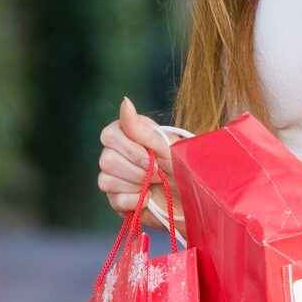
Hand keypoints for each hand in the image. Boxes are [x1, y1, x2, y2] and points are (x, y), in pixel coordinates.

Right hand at [98, 98, 181, 231]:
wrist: (195, 197)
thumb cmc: (182, 166)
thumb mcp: (164, 145)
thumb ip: (140, 127)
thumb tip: (124, 100)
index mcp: (126, 135)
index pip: (108, 136)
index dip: (129, 150)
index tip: (152, 156)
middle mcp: (116, 154)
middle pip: (106, 160)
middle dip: (137, 170)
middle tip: (159, 173)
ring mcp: (114, 178)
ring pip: (106, 180)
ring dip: (136, 185)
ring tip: (155, 185)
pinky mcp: (117, 200)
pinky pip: (114, 200)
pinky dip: (134, 201)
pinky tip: (148, 199)